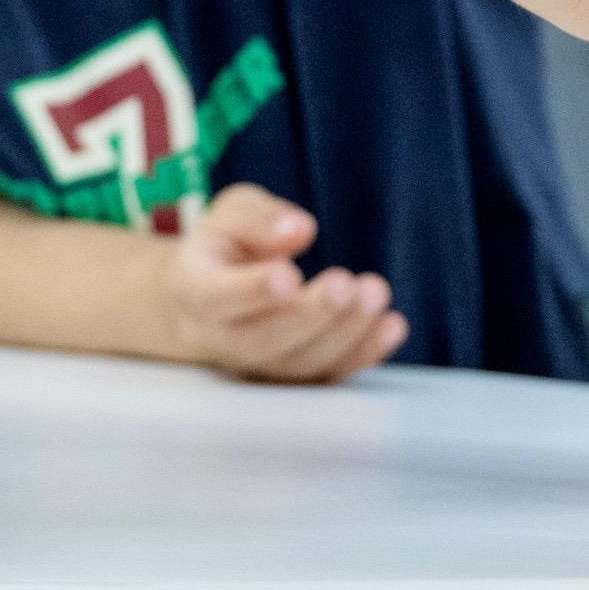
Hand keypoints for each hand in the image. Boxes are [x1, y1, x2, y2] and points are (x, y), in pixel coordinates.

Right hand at [165, 184, 405, 381]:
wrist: (208, 300)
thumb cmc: (224, 247)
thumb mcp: (231, 213)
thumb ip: (259, 218)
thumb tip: (299, 229)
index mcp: (197, 288)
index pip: (217, 297)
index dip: (252, 290)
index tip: (288, 274)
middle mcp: (222, 336)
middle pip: (263, 340)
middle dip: (310, 314)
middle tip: (345, 284)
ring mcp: (258, 364)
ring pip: (297, 363)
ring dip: (344, 334)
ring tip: (374, 294)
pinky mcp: (292, 375)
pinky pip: (325, 376)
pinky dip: (363, 355)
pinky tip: (391, 326)